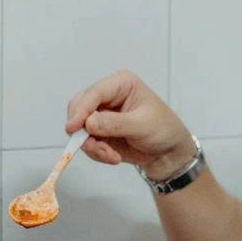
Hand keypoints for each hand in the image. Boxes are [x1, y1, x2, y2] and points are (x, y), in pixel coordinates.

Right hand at [65, 70, 197, 181]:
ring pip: (79, 128)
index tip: (73, 127)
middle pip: (78, 107)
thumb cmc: (163, 130)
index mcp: (121, 84)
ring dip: (92, 146)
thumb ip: (114, 123)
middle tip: (94, 147)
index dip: (81, 109)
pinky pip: (85, 142)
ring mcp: (101, 114)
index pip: (94, 93)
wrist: (168, 152)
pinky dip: (96, 152)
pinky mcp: (98, 131)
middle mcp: (107, 96)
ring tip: (111, 155)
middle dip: (83, 130)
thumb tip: (89, 123)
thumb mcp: (142, 125)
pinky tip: (113, 156)